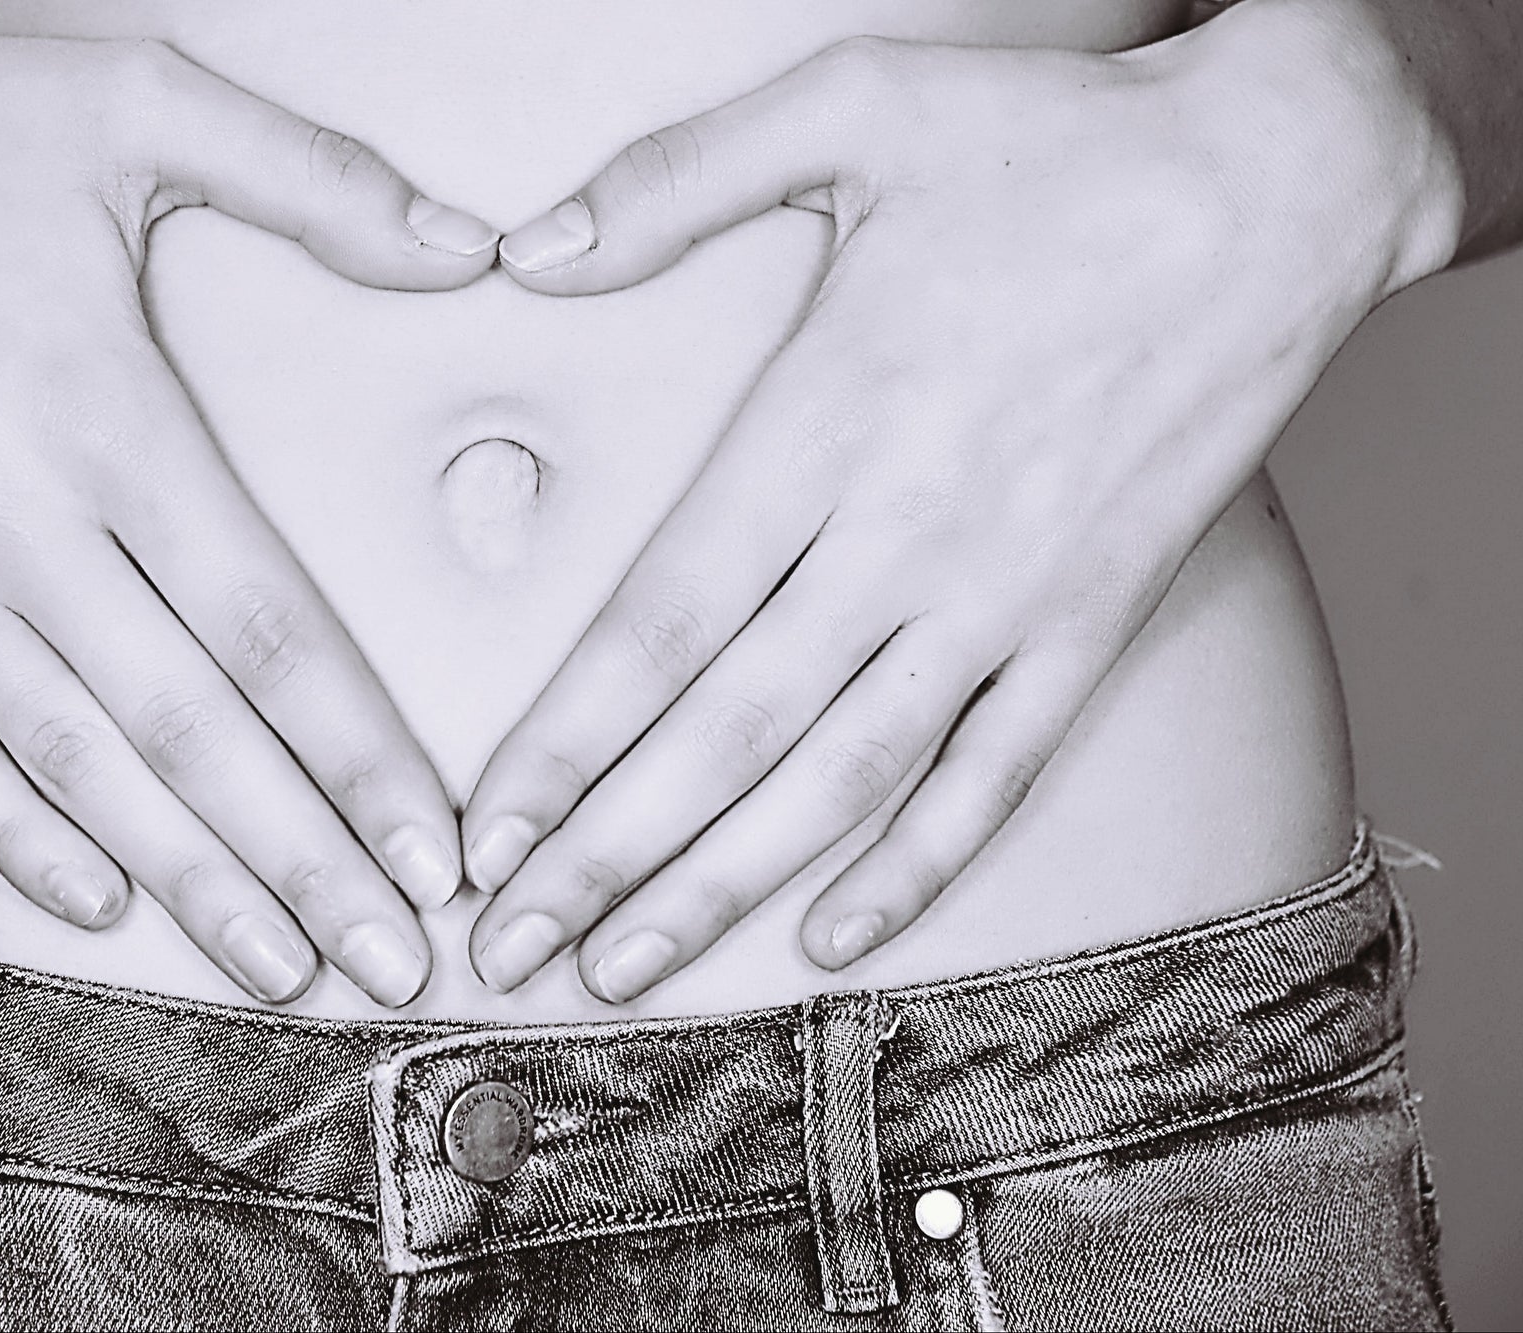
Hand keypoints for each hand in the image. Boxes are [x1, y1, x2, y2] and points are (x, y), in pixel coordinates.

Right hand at [0, 0, 500, 1004]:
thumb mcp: (145, 104)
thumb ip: (323, 186)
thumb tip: (478, 246)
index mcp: (110, 415)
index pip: (271, 630)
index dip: (362, 757)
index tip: (434, 850)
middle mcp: (12, 515)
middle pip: (192, 728)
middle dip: (303, 861)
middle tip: (393, 964)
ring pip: (72, 762)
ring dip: (185, 879)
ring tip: (277, 966)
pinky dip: (11, 831)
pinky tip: (94, 899)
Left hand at [462, 18, 1449, 998]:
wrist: (1278, 188)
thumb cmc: (1059, 147)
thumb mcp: (854, 108)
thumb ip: (678, 182)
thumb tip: (531, 249)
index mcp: (823, 422)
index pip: (657, 621)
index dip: (561, 743)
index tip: (485, 831)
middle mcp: (903, 535)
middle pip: (722, 732)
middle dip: (601, 853)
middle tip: (507, 942)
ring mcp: (1005, 595)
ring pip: (838, 780)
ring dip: (720, 884)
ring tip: (620, 965)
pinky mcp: (1093, 623)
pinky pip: (993, 775)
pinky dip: (914, 865)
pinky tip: (831, 932)